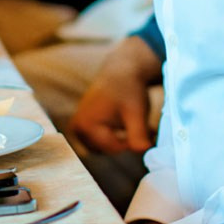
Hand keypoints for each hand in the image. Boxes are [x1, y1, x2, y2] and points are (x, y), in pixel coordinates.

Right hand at [69, 35, 160, 154]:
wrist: (120, 71)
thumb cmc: (129, 90)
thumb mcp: (137, 113)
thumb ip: (139, 135)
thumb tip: (145, 153)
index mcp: (86, 125)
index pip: (113, 148)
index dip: (132, 142)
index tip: (146, 131)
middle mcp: (77, 128)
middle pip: (107, 149)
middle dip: (126, 141)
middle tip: (141, 126)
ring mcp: (77, 127)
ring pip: (104, 147)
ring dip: (120, 140)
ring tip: (133, 123)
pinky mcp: (81, 126)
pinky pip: (100, 140)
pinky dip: (113, 135)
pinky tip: (124, 122)